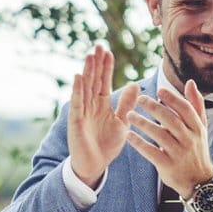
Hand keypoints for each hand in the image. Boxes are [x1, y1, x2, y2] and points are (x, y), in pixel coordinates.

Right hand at [68, 45, 141, 186]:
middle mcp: (90, 105)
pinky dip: (78, 90)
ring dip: (87, 72)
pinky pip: (77, 103)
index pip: (104, 81)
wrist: (95, 165)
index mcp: (102, 105)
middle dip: (96, 64)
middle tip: (98, 46)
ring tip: (90, 56)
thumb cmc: (106, 145)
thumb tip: (136, 84)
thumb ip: (126, 104)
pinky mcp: (76, 121)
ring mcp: (82, 112)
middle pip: (93, 80)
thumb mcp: (122, 122)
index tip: (108, 51)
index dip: (105, 67)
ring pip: (85, 88)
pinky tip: (79, 76)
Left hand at [124, 80, 212, 194]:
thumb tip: (190, 82)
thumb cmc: (196, 149)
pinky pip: (151, 152)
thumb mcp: (201, 128)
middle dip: (155, 108)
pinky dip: (139, 143)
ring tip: (130, 115)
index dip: (173, 99)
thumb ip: (196, 105)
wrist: (199, 181)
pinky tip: (129, 135)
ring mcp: (178, 154)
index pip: (185, 109)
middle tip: (140, 99)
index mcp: (196, 128)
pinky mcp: (168, 166)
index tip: (159, 90)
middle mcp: (188, 140)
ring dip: (143, 123)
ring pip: (160, 135)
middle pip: (171, 120)